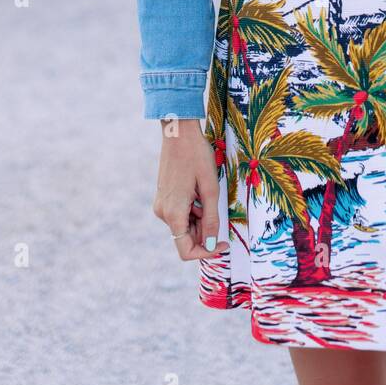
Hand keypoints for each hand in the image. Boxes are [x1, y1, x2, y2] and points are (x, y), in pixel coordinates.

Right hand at [152, 119, 228, 260]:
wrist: (179, 133)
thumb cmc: (196, 157)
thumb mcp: (210, 189)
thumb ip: (211, 219)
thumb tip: (211, 244)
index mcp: (173, 214)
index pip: (186, 250)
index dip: (206, 252)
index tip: (223, 242)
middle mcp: (163, 213)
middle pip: (186, 238)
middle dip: (205, 231)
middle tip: (218, 210)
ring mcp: (161, 205)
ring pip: (184, 225)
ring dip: (200, 218)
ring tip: (208, 194)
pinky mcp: (163, 197)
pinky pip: (180, 214)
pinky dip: (193, 210)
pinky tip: (199, 191)